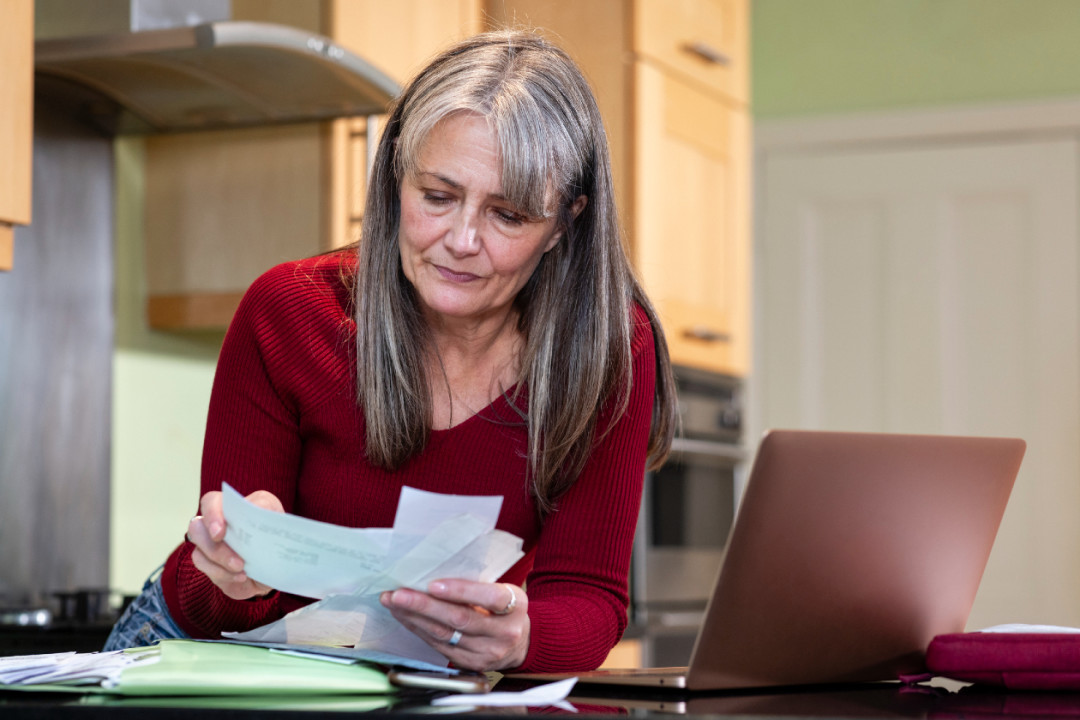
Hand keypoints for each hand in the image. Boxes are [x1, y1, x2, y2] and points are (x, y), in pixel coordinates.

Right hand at [185, 489, 282, 600]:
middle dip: (215, 547)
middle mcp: (217, 522)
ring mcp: (209, 544)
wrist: (278, 567)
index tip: (220, 532)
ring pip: (198, 551)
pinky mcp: (209, 564)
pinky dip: (223, 575)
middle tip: (237, 561)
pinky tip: (241, 577)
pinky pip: (205, 569)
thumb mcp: (280, 525)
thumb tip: (261, 514)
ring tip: (242, 569)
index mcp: (236, 507)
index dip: (212, 515)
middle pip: (196, 528)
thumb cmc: (277, 540)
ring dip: (221, 563)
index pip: (211, 502)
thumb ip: (270, 517)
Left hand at [380, 580, 528, 670]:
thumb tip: (434, 572)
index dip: (460, 591)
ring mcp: (487, 653)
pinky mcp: (471, 664)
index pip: (489, 597)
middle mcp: (503, 633)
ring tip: (393, 603)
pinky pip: (439, 647)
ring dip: (414, 618)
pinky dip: (419, 630)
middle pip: (460, 619)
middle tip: (398, 594)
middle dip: (424, 606)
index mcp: (515, 607)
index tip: (433, 584)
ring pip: (444, 635)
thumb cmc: (506, 609)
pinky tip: (405, 618)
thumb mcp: (505, 591)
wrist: (521, 643)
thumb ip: (479, 585)